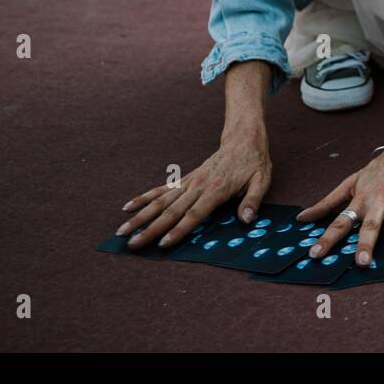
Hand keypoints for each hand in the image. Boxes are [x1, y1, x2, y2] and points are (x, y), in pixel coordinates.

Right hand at [116, 138, 271, 249]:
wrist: (243, 139)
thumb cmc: (254, 163)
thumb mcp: (262, 180)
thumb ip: (252, 201)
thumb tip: (247, 220)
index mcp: (216, 190)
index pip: (194, 214)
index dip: (179, 230)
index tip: (163, 244)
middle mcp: (198, 186)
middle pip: (170, 211)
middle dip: (149, 229)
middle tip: (131, 244)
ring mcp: (189, 182)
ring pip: (160, 201)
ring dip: (141, 216)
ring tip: (122, 231)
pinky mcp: (185, 179)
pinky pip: (161, 190)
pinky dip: (144, 198)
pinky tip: (128, 207)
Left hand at [297, 139, 383, 266]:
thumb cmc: (377, 171)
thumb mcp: (350, 183)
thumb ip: (327, 203)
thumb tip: (301, 218)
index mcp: (360, 199)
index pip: (340, 222)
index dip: (327, 238)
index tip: (314, 255)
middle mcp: (378, 201)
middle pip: (370, 224)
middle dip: (366, 242)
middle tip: (361, 262)